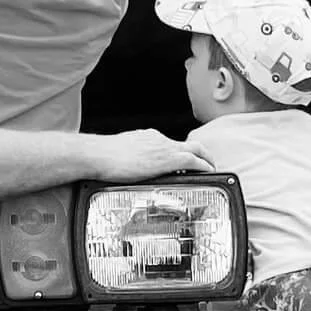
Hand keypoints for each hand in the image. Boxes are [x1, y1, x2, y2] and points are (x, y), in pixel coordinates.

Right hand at [88, 130, 212, 181]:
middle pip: (188, 143)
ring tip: (212, 169)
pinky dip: (204, 165)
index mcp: (147, 137)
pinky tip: (209, 173)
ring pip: (195, 149)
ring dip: (206, 159)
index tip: (182, 161)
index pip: (170, 144)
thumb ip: (130, 160)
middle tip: (207, 163)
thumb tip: (127, 170)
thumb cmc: (103, 157)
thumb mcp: (120, 155)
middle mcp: (159, 139)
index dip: (179, 152)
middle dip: (201, 152)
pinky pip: (194, 161)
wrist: (99, 155)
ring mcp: (164, 148)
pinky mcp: (168, 159)